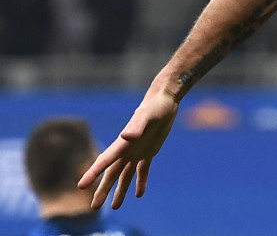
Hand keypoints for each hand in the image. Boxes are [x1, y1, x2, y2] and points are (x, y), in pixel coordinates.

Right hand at [78, 90, 179, 208]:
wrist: (164, 101)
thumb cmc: (154, 107)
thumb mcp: (146, 116)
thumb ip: (137, 126)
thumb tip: (127, 136)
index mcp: (123, 144)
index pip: (104, 161)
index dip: (92, 173)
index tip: (81, 186)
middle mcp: (126, 150)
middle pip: (112, 174)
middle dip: (103, 190)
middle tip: (95, 207)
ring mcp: (137, 152)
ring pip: (125, 175)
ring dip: (120, 190)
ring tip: (115, 207)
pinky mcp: (149, 152)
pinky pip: (143, 170)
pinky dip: (140, 182)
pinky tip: (138, 194)